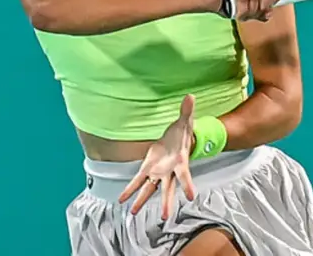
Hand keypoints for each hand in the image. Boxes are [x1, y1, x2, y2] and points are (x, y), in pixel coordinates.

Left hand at [118, 94, 197, 219]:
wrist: (176, 139)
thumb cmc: (182, 133)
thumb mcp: (185, 121)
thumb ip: (187, 111)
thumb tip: (190, 96)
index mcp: (180, 163)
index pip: (185, 175)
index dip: (188, 185)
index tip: (191, 196)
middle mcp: (169, 172)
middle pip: (167, 189)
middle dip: (165, 202)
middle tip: (164, 216)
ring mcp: (158, 173)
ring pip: (150, 190)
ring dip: (142, 201)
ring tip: (134, 213)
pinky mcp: (148, 169)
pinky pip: (138, 181)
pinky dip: (130, 190)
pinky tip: (122, 199)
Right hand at [199, 0, 285, 20]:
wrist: (202, 1)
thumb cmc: (223, 2)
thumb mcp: (246, 7)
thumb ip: (259, 9)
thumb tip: (269, 13)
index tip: (270, 7)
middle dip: (261, 7)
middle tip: (253, 15)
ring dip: (250, 11)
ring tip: (243, 16)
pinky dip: (242, 10)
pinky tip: (237, 14)